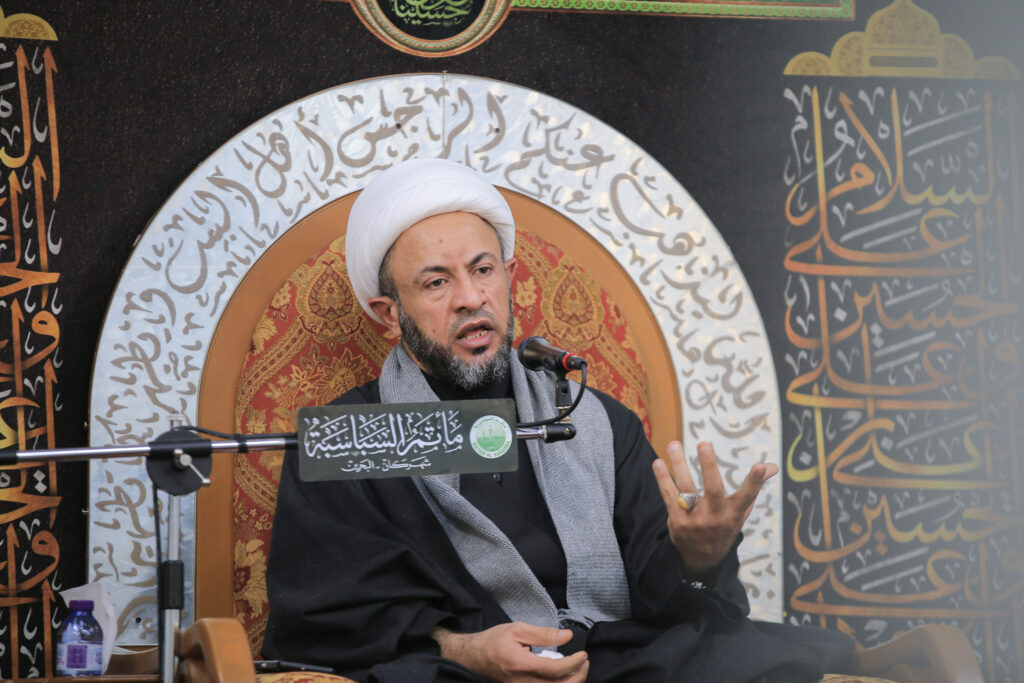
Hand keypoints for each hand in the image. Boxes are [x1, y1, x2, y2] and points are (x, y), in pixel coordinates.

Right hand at [432, 622, 588, 681]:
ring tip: (578, 668)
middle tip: (585, 661)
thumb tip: (568, 636)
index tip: (583, 654)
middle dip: (578, 676)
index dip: (574, 663)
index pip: (555, 670)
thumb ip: (544, 634)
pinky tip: (564, 677)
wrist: (474, 658)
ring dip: (571, 682)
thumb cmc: (494, 642)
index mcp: (520, 665)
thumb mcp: (518, 630)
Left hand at [652, 440, 777, 576]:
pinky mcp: (677, 521)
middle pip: (713, 490)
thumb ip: (754, 487)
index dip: (755, 482)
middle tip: (704, 443)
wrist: (702, 559)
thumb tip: (773, 466)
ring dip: (678, 465)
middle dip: (709, 466)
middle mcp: (715, 516)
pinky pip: (669, 496)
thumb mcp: (741, 511)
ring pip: (686, 489)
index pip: (747, 496)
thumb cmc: (724, 525)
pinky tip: (658, 462)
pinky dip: (663, 479)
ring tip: (674, 444)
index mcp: (734, 513)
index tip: (761, 466)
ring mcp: (695, 519)